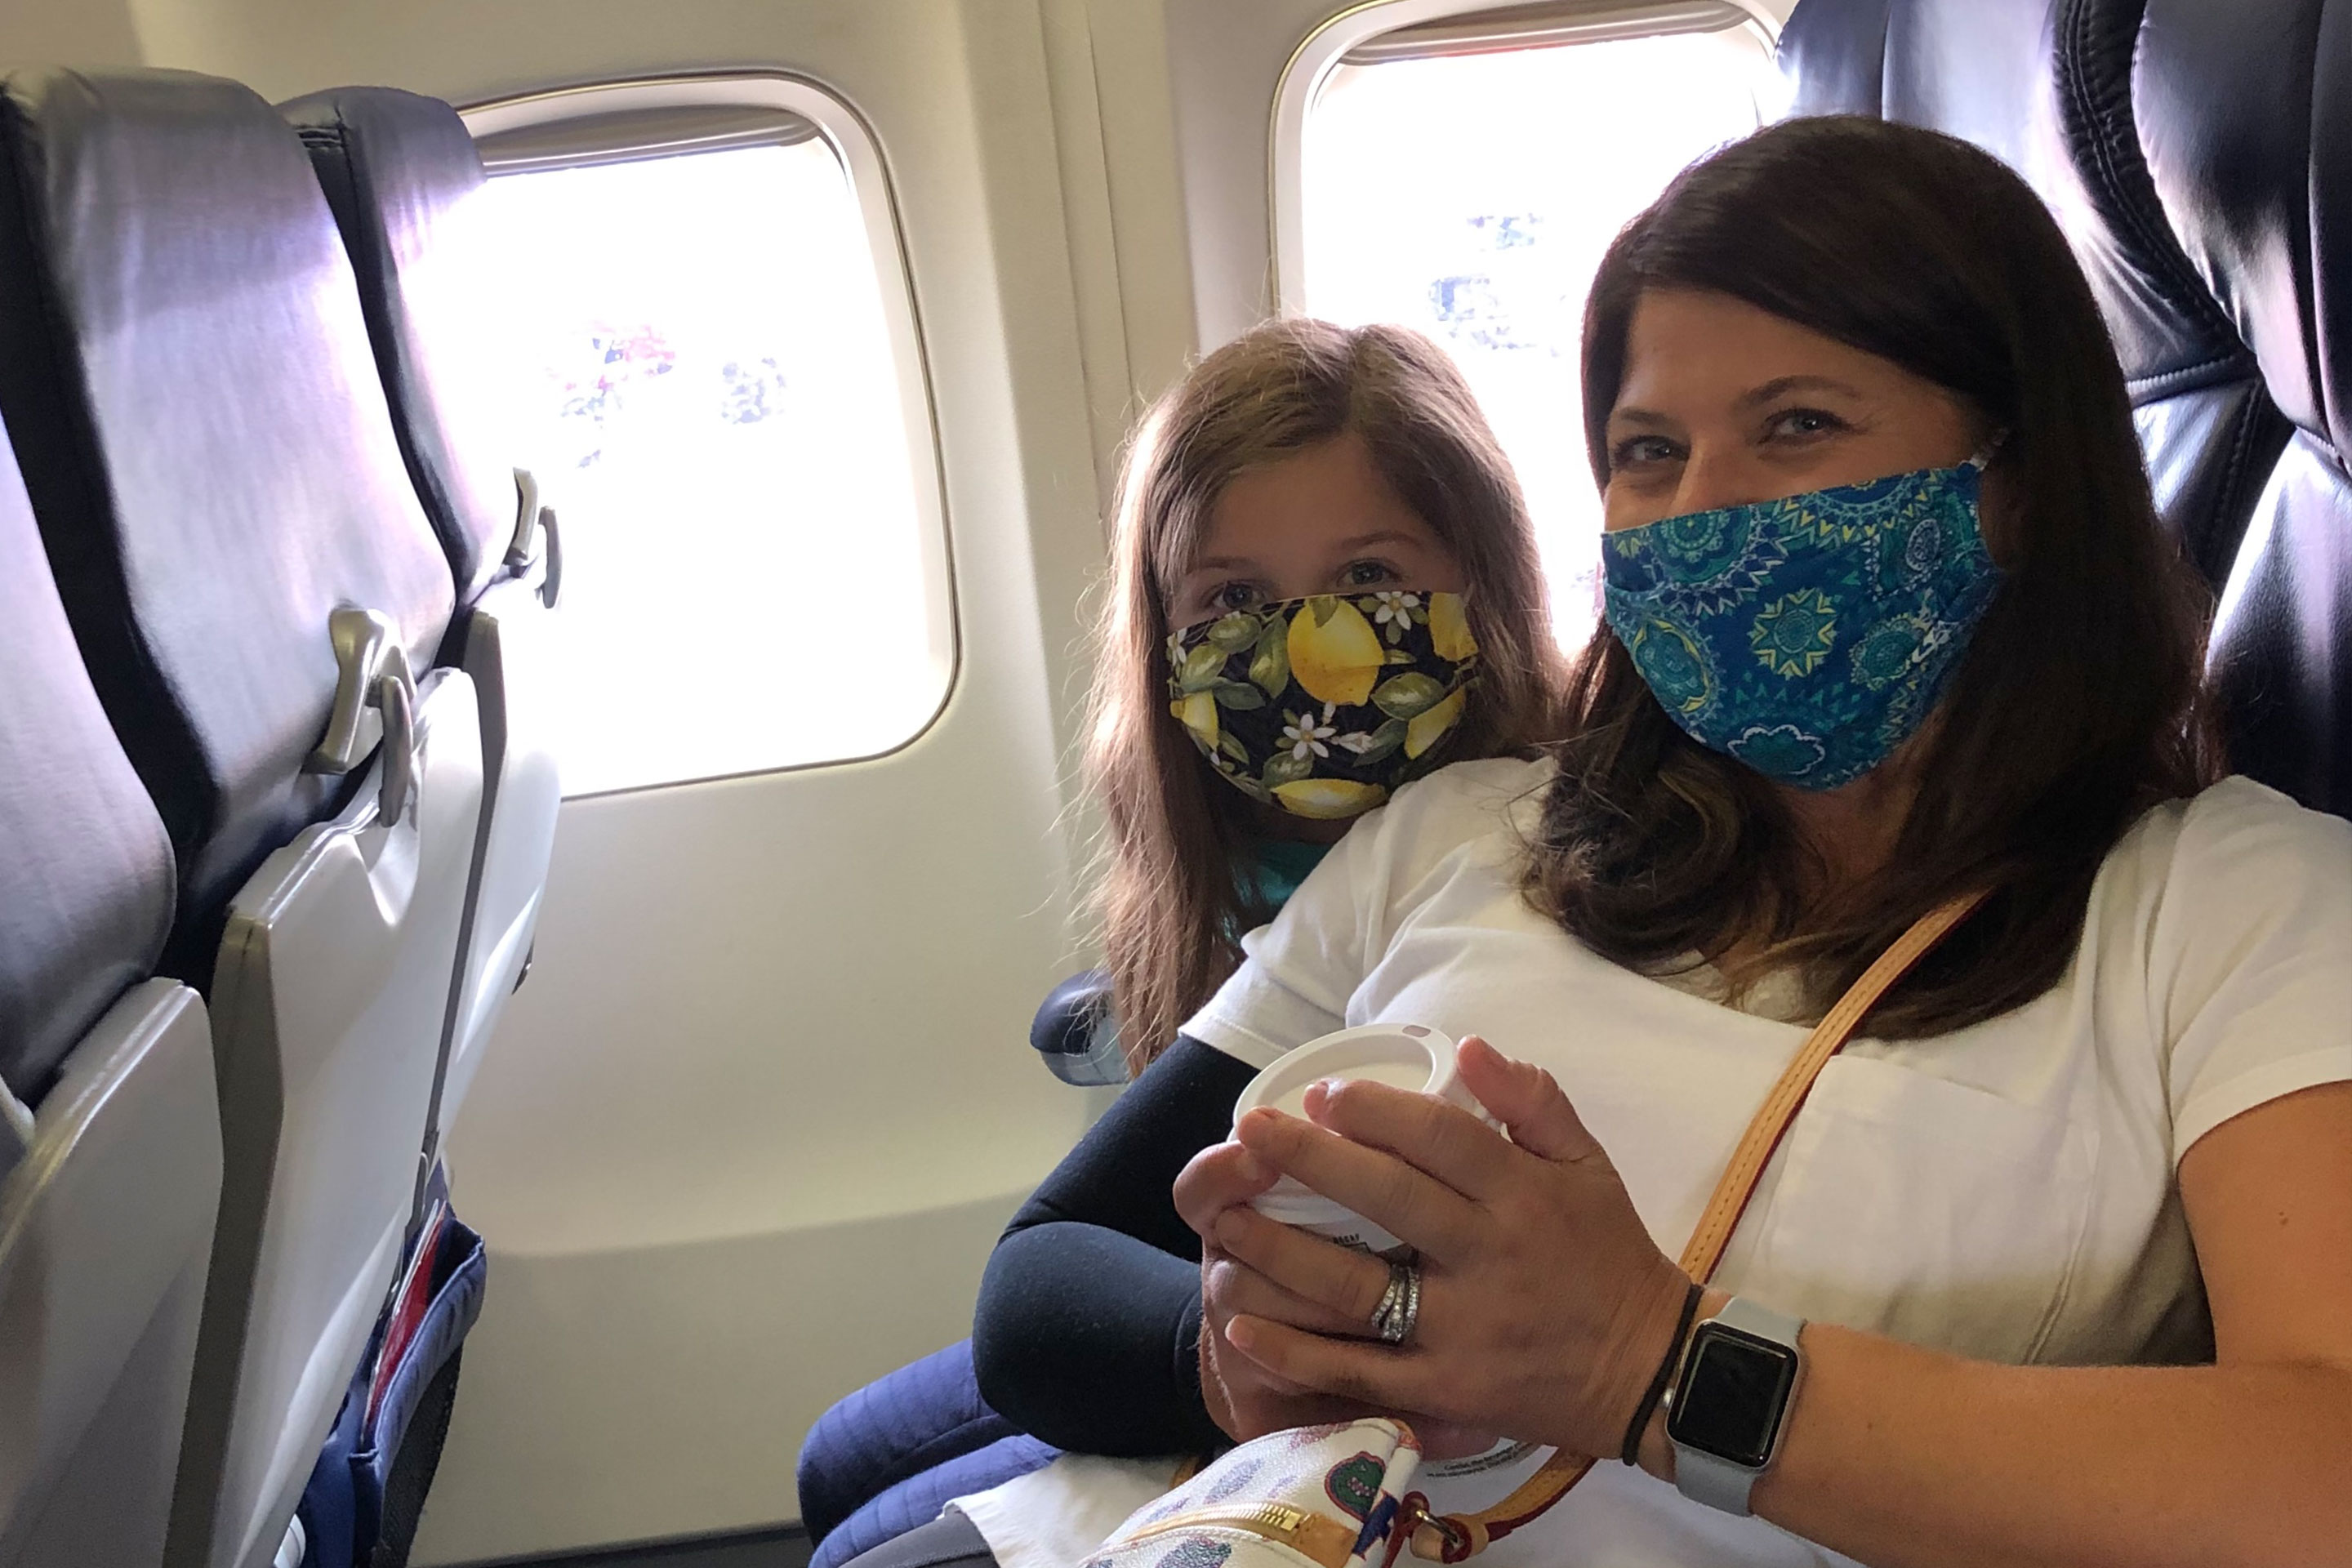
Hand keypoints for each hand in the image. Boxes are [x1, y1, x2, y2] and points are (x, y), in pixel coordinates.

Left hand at [1210, 1036, 1692, 1459]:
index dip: (1377, 1112)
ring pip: (1357, 1288)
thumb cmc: (1610, 1255)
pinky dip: (1297, 1354)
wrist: (1649, 1371)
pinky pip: (1360, 1373)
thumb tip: (1471, 1047)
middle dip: (1310, 1160)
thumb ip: (1534, 1103)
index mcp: (1524, 1196)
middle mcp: (1489, 1259)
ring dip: (1281, 1254)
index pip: (1442, 1139)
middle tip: (1250, 1131)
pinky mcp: (1446, 1391)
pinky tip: (1242, 1327)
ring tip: (1224, 1222)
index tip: (1323, 1096)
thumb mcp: (1589, 1165)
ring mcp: (1463, 1331)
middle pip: (1388, 1201)